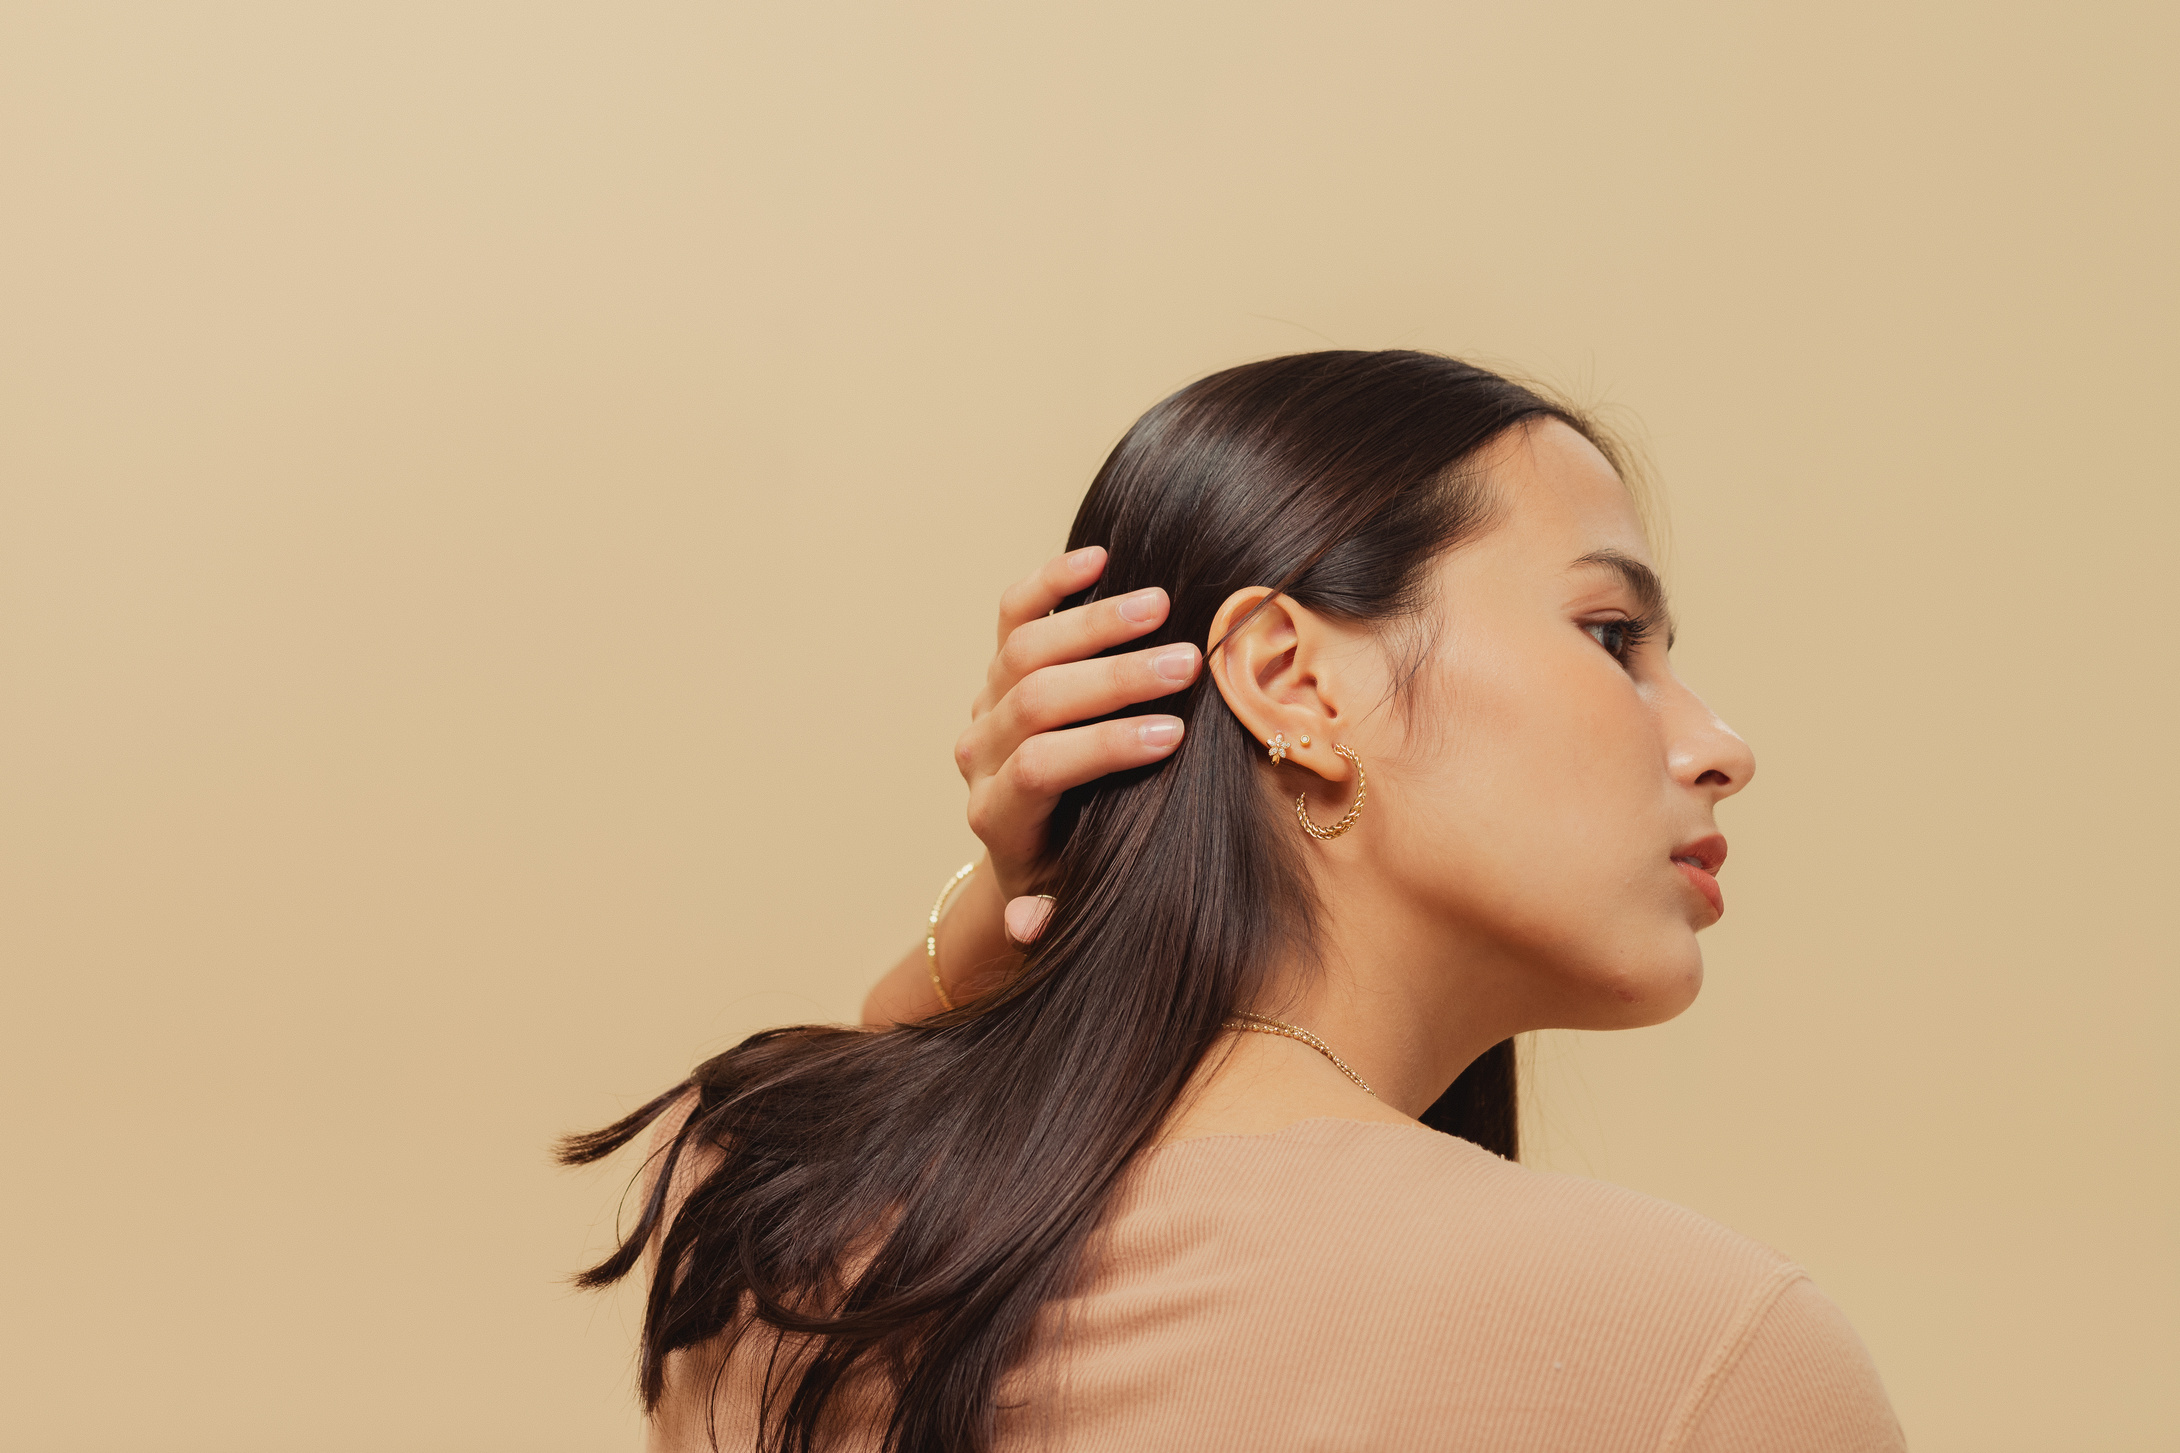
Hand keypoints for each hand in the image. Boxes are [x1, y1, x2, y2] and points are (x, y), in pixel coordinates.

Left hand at [957, 546, 1200, 933]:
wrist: (1027, 847)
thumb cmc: (1065, 874)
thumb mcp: (1062, 902)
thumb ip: (1049, 912)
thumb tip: (1029, 927)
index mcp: (1000, 813)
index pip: (1043, 767)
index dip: (1103, 746)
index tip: (1171, 734)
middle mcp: (983, 753)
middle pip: (1036, 699)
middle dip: (1114, 679)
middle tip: (1187, 662)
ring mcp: (986, 704)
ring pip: (1025, 648)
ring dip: (1096, 624)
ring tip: (1162, 605)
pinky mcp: (997, 666)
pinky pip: (1014, 613)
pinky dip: (1052, 582)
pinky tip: (1100, 558)